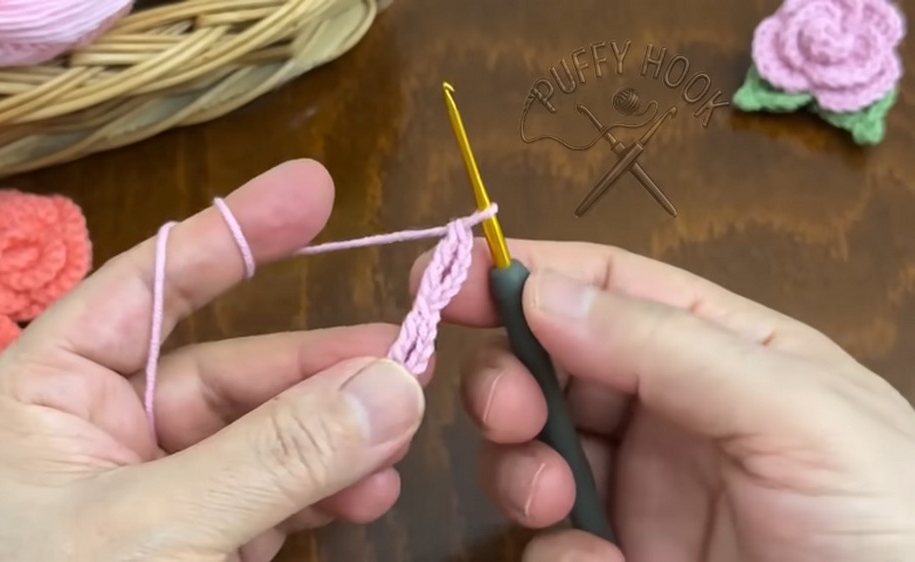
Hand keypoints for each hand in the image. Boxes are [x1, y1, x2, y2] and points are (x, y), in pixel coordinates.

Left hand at [0, 159, 427, 560]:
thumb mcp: (156, 535)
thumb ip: (275, 457)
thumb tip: (395, 385)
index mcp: (46, 397)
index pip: (151, 285)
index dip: (236, 231)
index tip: (317, 190)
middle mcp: (97, 434)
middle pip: (227, 371)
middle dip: (317, 367)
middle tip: (408, 360)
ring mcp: (146, 497)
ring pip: (259, 440)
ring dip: (333, 438)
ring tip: (396, 442)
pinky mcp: (188, 547)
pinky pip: (266, 500)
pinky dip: (320, 494)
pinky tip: (366, 495)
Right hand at [413, 239, 914, 561]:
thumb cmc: (885, 520)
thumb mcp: (794, 414)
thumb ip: (667, 346)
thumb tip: (540, 289)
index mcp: (720, 348)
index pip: (607, 288)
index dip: (526, 274)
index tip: (446, 281)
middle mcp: (670, 410)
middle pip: (551, 366)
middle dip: (511, 379)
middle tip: (509, 413)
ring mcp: (642, 490)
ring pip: (533, 451)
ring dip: (521, 468)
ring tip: (555, 501)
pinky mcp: (621, 558)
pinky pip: (552, 541)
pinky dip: (557, 551)